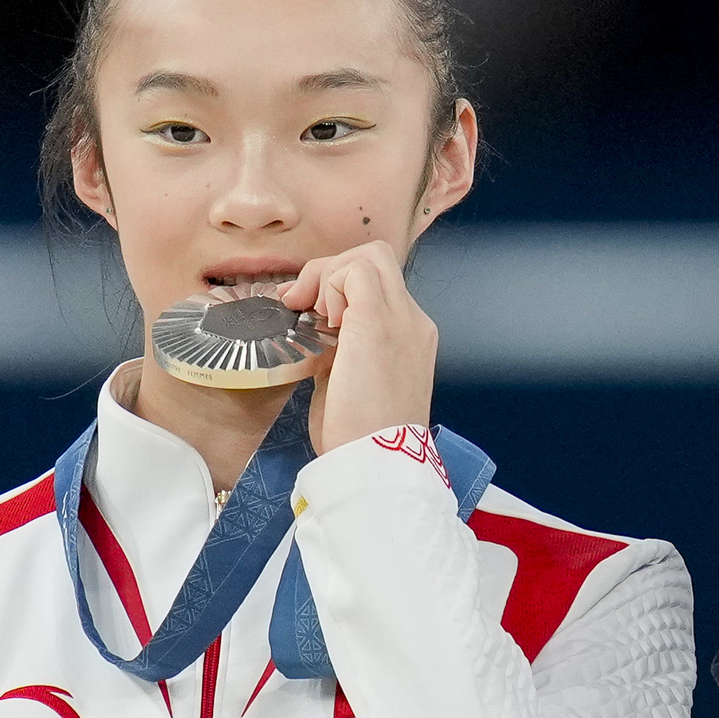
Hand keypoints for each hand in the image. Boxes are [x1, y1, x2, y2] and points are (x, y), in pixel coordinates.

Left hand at [282, 242, 436, 453]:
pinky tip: (318, 320)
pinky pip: (353, 271)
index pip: (379, 283)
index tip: (311, 316)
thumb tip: (318, 330)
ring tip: (312, 317)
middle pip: (377, 258)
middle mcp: (414, 320)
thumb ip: (345, 349)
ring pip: (367, 257)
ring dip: (328, 277)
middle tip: (304, 306)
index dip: (340, 287)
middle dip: (331, 272)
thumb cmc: (361, 435)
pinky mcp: (377, 322)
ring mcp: (401, 318)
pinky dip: (328, 285)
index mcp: (412, 336)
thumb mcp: (354, 381)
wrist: (375, 461)